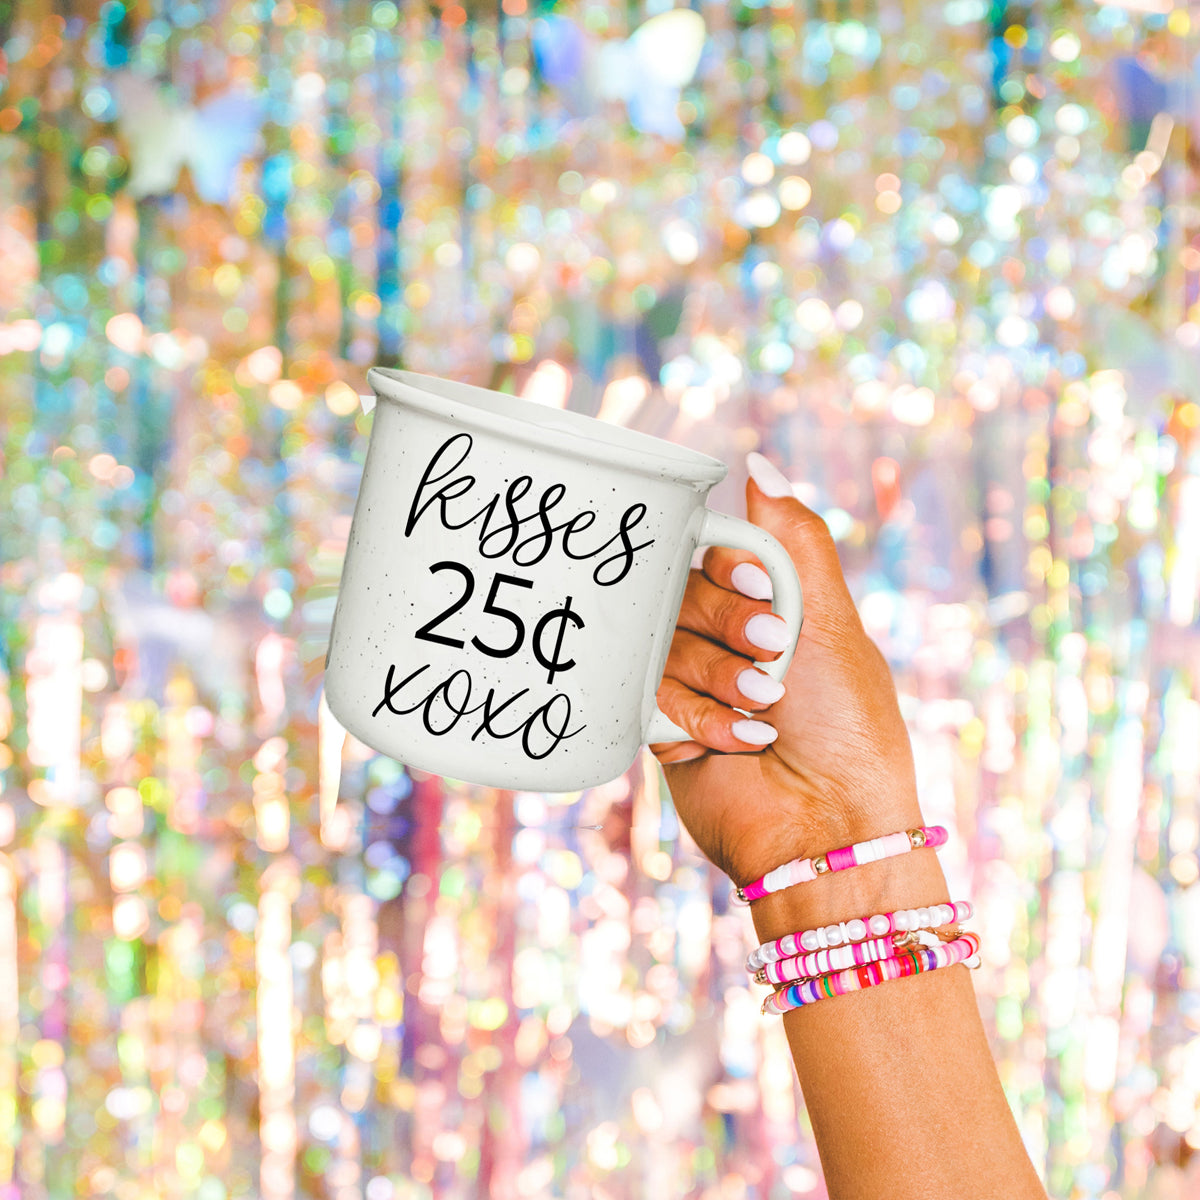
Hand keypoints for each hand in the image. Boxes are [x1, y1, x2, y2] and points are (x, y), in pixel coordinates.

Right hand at [651, 454, 922, 886]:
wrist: (824, 826)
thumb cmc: (846, 723)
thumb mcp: (833, 619)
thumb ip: (792, 537)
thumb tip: (756, 461)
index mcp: (772, 608)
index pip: (718, 553)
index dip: (733, 570)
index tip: (765, 594)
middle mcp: (728, 640)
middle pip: (683, 593)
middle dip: (730, 626)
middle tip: (771, 658)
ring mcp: (692, 683)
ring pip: (662, 642)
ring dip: (717, 679)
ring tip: (761, 713)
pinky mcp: (660, 725)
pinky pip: (647, 691)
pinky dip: (695, 718)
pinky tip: (737, 744)